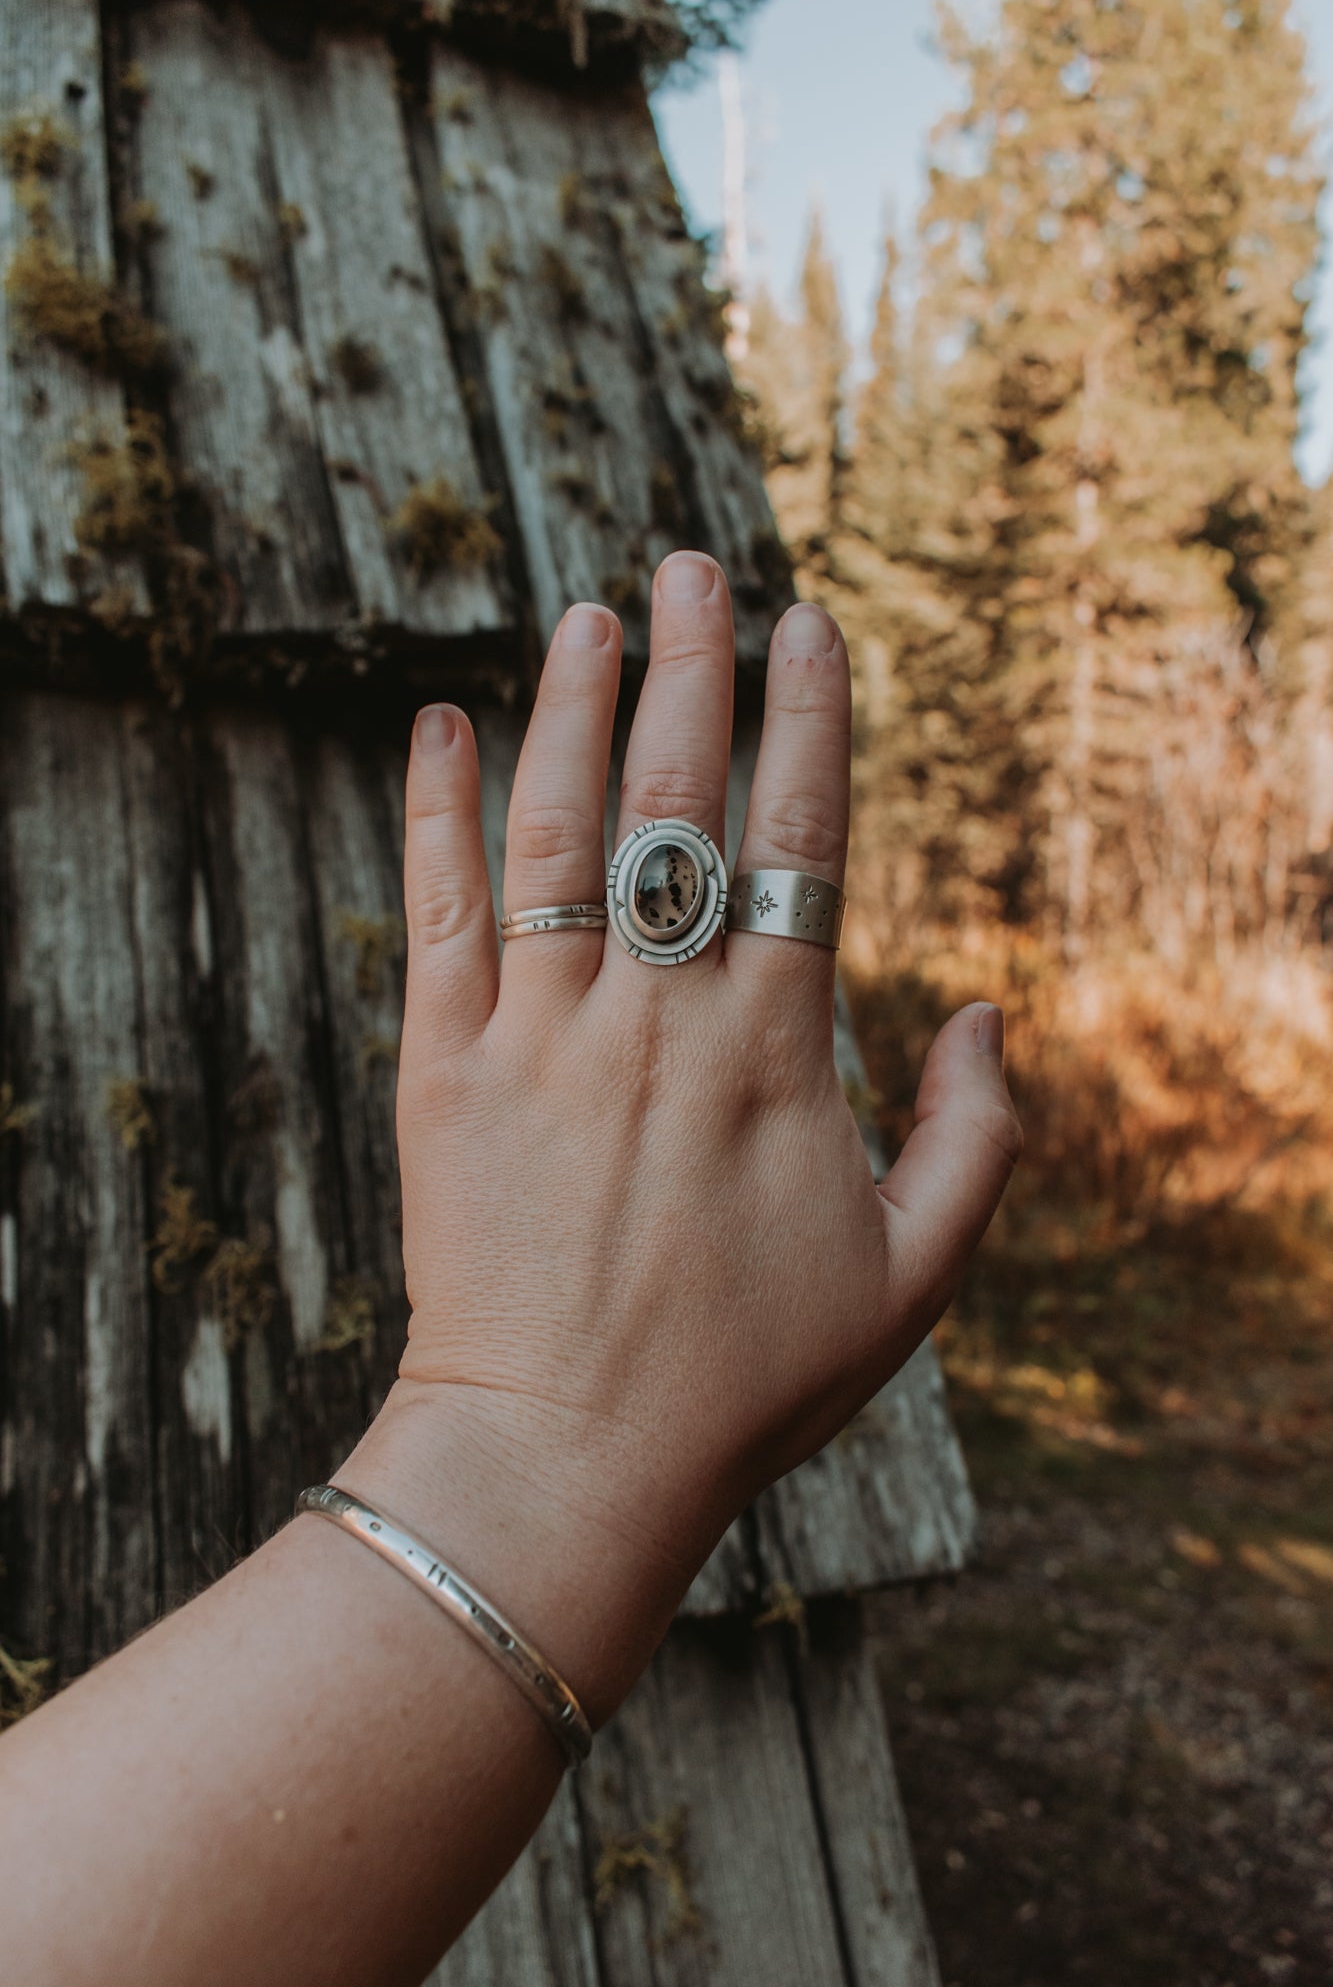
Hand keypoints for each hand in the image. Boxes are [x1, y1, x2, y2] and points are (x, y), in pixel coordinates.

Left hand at [344, 552, 1020, 1720]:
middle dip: (691, 669)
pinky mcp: (442, 1070)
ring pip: (558, 830)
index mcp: (772, 1049)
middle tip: (693, 565)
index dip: (808, 721)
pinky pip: (438, 913)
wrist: (567, 1459)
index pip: (797, 839)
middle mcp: (654, 1015)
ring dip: (574, 708)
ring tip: (588, 614)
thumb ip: (979, 1138)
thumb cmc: (751, 1379)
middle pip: (677, 801)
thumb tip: (996, 1011)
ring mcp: (540, 1034)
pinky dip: (434, 813)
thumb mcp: (915, 1278)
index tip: (809, 626)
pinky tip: (434, 726)